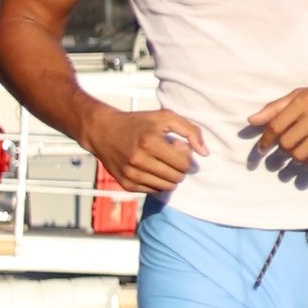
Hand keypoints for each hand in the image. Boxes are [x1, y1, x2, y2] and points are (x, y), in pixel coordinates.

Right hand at [85, 105, 204, 194]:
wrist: (103, 131)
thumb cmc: (138, 122)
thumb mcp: (165, 117)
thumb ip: (190, 130)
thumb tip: (205, 153)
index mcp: (150, 142)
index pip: (184, 163)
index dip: (186, 156)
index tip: (178, 147)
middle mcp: (138, 160)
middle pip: (177, 177)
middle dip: (180, 168)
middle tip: (171, 156)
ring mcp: (131, 174)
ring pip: (167, 187)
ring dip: (171, 177)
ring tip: (162, 162)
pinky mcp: (126, 184)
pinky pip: (154, 191)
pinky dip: (158, 182)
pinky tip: (151, 168)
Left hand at [244, 78, 307, 175]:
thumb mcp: (303, 94)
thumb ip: (276, 107)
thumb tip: (252, 121)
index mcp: (305, 100)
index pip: (275, 126)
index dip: (265, 140)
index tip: (262, 148)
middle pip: (286, 143)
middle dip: (281, 149)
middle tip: (284, 149)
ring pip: (299, 155)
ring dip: (294, 158)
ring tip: (298, 152)